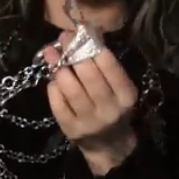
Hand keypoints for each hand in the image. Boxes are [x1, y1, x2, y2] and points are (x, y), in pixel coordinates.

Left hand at [44, 32, 138, 174]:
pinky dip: (53, 88)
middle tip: (63, 38)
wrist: (109, 145)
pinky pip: (58, 104)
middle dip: (74, 53)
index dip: (94, 48)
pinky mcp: (71, 130)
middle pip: (89, 77)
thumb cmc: (114, 108)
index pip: (111, 68)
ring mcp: (89, 122)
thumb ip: (106, 67)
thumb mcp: (119, 89)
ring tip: (52, 54)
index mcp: (126, 96)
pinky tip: (53, 79)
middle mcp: (109, 110)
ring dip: (59, 68)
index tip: (81, 32)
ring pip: (71, 89)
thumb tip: (85, 35)